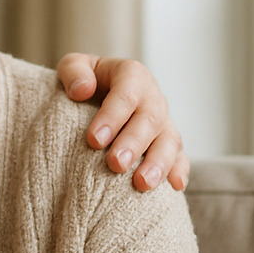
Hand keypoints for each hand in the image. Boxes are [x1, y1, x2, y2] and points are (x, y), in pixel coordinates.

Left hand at [56, 53, 188, 191]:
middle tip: (115, 164)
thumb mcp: (73, 66)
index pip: (126, 94)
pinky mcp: (167, 143)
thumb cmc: (83, 81)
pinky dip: (179, 170)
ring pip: (169, 140)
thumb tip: (82, 89)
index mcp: (132, 75)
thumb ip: (73, 71)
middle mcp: (152, 97)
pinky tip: (174, 186)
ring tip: (142, 183)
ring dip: (158, 163)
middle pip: (150, 120)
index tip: (94, 140)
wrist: (97, 92)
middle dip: (133, 143)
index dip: (112, 117)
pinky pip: (180, 157)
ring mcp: (163, 121)